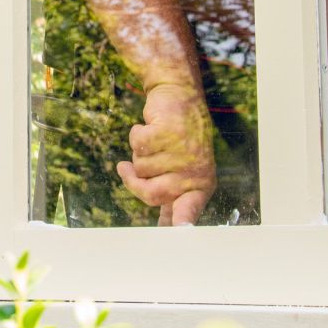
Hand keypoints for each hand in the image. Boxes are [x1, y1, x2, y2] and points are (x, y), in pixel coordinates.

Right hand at [116, 82, 216, 225]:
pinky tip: (150, 126)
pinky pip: (137, 145)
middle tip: (125, 169)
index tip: (179, 231)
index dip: (181, 222)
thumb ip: (175, 198)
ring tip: (155, 141)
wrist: (180, 95)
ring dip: (139, 153)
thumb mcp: (185, 170)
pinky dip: (137, 135)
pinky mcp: (167, 132)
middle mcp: (194, 171)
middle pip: (151, 194)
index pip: (189, 210)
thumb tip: (168, 228)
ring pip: (141, 168)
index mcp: (201, 185)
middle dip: (134, 182)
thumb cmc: (181, 139)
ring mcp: (182, 152)